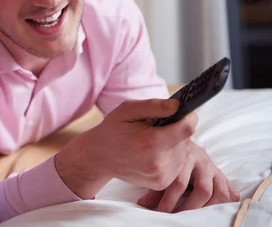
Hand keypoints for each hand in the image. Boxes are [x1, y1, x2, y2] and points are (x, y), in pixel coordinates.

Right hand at [55, 99, 196, 198]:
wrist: (100, 156)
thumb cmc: (114, 130)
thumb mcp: (128, 110)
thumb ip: (153, 106)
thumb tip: (178, 105)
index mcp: (150, 142)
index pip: (186, 130)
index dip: (189, 118)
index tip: (184, 112)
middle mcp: (157, 163)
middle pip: (186, 142)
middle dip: (178, 131)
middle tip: (159, 127)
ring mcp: (160, 176)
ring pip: (184, 154)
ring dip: (176, 144)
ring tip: (157, 139)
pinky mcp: (161, 183)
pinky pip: (178, 165)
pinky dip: (172, 156)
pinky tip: (156, 151)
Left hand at [137, 142, 239, 211]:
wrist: (185, 144)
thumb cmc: (172, 161)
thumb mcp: (163, 171)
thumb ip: (155, 188)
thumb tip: (143, 204)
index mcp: (184, 157)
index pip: (179, 182)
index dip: (170, 200)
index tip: (162, 212)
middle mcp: (202, 162)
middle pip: (203, 189)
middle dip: (190, 207)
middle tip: (178, 217)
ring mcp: (214, 169)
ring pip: (219, 191)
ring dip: (209, 207)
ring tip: (196, 216)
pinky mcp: (222, 175)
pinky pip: (230, 190)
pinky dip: (227, 201)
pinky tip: (218, 210)